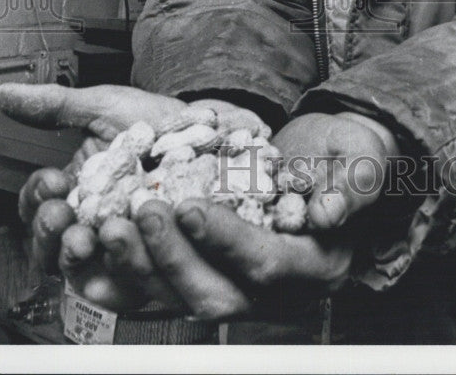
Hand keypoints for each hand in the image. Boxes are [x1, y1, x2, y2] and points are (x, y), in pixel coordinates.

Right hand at [0, 83, 259, 310]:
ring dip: (78, 257)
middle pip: (52, 249)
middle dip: (50, 234)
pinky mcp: (156, 263)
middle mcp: (95, 224)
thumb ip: (57, 106)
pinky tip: (129, 250)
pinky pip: (130, 285)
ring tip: (90, 236)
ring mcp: (124, 246)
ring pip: (84, 273)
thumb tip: (6, 93)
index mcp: (77, 191)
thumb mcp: (107, 107)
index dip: (37, 200)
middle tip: (62, 215)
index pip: (39, 210)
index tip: (52, 181)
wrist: (217, 132)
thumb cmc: (160, 123)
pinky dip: (122, 273)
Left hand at [104, 111, 398, 318]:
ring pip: (180, 296)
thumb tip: (329, 212)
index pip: (267, 263)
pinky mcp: (209, 274)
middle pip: (216, 295)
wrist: (333, 161)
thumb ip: (351, 185)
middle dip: (172, 258)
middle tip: (141, 211)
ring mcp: (239, 285)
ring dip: (140, 265)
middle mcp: (275, 290)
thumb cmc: (349, 157)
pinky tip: (94, 254)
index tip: (190, 206)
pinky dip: (126, 274)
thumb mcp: (361, 161)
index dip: (227, 240)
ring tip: (109, 225)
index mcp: (317, 265)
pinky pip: (161, 288)